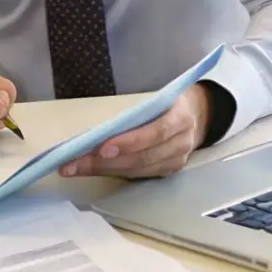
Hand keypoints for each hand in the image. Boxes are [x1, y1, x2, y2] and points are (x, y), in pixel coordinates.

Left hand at [59, 84, 211, 178]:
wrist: (198, 115)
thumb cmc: (170, 101)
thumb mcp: (160, 96)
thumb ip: (139, 110)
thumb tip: (100, 127)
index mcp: (181, 117)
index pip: (155, 132)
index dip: (129, 142)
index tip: (101, 148)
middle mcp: (181, 143)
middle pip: (141, 157)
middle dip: (104, 162)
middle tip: (73, 162)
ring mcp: (176, 161)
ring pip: (137, 170)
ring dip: (103, 170)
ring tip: (75, 167)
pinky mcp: (168, 172)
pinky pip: (138, 175)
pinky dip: (114, 172)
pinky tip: (94, 169)